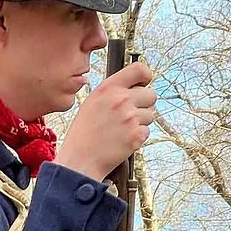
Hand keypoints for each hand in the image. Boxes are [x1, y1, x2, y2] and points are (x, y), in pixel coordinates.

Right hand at [56, 60, 156, 180]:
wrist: (79, 161)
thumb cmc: (82, 136)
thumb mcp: (91, 103)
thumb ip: (112, 92)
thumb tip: (132, 88)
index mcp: (108, 88)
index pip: (139, 70)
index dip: (145, 76)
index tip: (145, 83)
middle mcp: (121, 100)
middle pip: (151, 95)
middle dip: (143, 104)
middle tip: (129, 115)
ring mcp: (130, 118)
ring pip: (150, 115)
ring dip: (140, 122)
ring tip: (122, 130)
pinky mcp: (136, 135)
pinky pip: (146, 132)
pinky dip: (137, 137)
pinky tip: (123, 140)